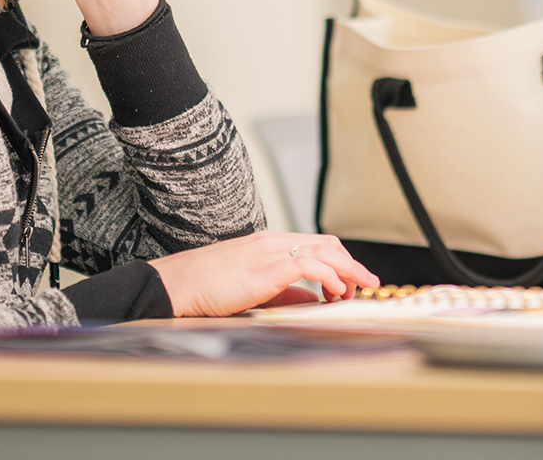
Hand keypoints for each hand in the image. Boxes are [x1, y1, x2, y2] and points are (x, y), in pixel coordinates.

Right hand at [146, 231, 379, 317]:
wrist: (175, 285)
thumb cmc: (206, 288)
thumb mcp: (254, 289)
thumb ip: (285, 293)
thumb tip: (315, 299)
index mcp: (269, 245)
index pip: (316, 244)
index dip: (341, 262)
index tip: (353, 281)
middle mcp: (272, 242)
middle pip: (327, 244)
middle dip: (352, 264)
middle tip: (367, 284)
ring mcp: (269, 251)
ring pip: (323, 250)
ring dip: (348, 270)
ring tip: (359, 289)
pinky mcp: (265, 267)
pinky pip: (308, 264)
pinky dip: (329, 276)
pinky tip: (335, 291)